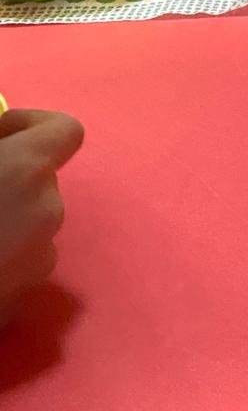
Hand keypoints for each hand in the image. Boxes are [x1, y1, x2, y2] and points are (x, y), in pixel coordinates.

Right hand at [0, 109, 83, 327]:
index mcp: (28, 169)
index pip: (65, 131)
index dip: (33, 125)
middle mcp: (46, 211)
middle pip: (41, 180)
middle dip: (9, 177)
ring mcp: (39, 260)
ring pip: (29, 223)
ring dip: (4, 218)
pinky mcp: (23, 298)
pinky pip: (19, 262)